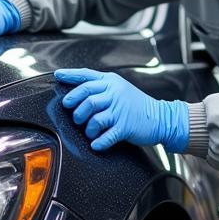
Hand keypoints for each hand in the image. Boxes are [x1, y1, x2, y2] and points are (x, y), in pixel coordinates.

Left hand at [54, 68, 188, 152]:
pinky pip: (106, 136)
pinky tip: (97, 143)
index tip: (58, 76)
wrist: (160, 117)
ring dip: (87, 128)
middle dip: (75, 108)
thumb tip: (77, 93)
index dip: (70, 76)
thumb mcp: (120, 89)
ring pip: (93, 118)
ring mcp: (119, 110)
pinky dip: (98, 142)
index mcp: (111, 82)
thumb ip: (102, 88)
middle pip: (86, 97)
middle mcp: (114, 93)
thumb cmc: (137, 105)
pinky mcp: (125, 126)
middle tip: (75, 116)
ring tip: (90, 131)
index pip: (86, 76)